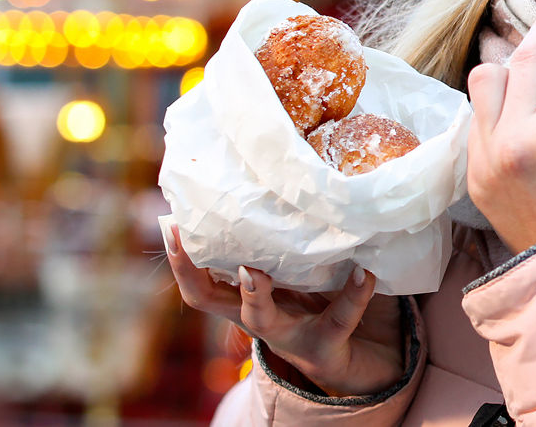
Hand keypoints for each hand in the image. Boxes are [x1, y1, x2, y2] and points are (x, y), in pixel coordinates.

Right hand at [165, 226, 403, 396]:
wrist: (347, 356)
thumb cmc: (310, 301)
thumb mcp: (288, 272)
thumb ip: (275, 243)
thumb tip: (264, 180)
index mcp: (243, 299)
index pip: (199, 282)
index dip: (181, 258)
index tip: (170, 224)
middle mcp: (256, 317)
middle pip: (210, 302)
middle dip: (194, 273)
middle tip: (185, 241)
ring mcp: (287, 334)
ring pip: (260, 320)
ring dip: (253, 295)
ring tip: (253, 269)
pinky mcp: (325, 344)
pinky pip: (339, 320)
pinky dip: (354, 294)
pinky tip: (364, 272)